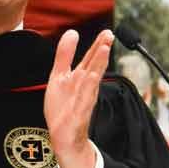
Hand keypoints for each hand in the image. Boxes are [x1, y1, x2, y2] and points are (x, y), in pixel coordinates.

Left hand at [44, 29, 113, 167]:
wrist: (63, 135)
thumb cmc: (62, 106)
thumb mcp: (59, 75)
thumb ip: (65, 55)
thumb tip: (72, 32)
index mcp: (81, 77)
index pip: (92, 58)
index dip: (98, 45)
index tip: (107, 32)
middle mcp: (85, 86)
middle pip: (95, 65)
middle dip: (101, 51)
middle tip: (109, 36)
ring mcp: (83, 99)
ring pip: (92, 79)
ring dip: (98, 65)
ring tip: (104, 50)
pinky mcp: (79, 113)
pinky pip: (85, 99)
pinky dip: (88, 88)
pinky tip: (91, 77)